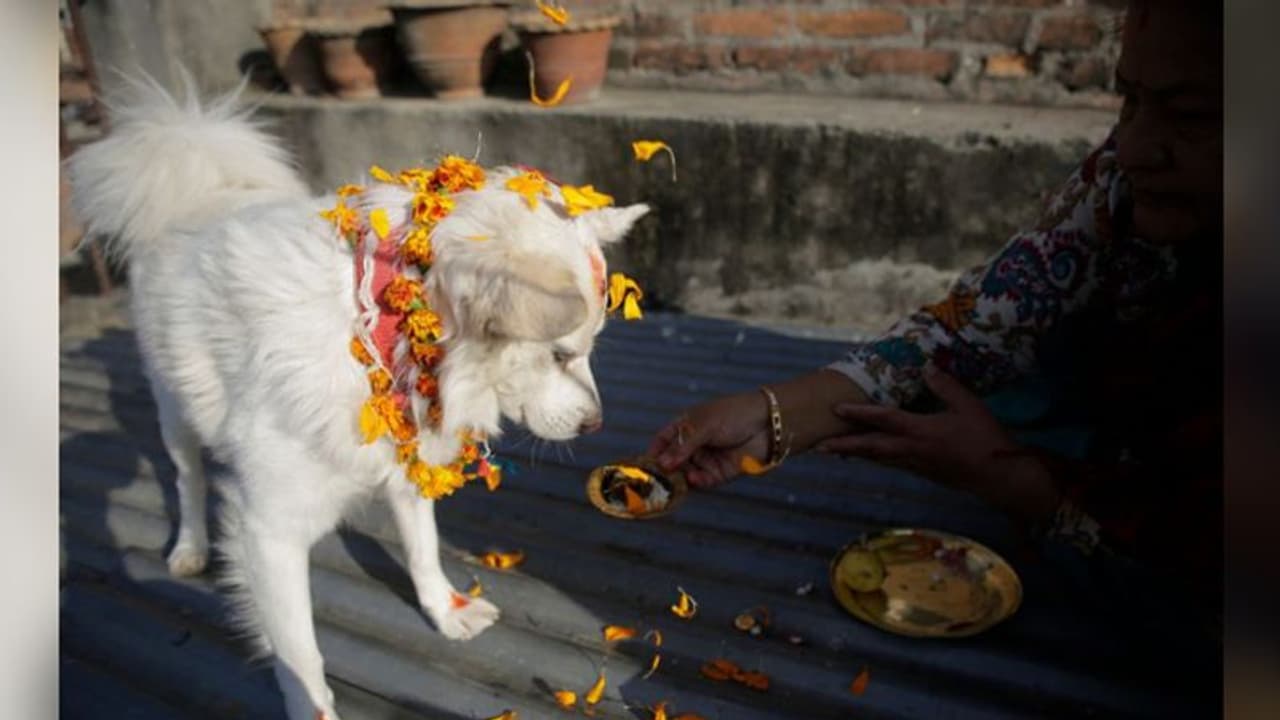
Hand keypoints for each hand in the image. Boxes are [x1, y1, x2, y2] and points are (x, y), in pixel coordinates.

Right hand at [648, 391, 769, 488]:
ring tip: (675, 481)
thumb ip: (683, 447)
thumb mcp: (704, 426)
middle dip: (665, 470)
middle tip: (655, 480)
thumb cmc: (733, 415)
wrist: (767, 423)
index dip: (654, 451)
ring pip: (686, 473)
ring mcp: (707, 459)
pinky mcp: (719, 473)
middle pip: (673, 461)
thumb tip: (662, 464)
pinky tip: (693, 479)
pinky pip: (703, 480)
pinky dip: (697, 481)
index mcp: (687, 427)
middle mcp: (694, 445)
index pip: (663, 440)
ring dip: (680, 478)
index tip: (644, 463)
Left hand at [820, 367, 1059, 521]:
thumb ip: (946, 386)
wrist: (1000, 476)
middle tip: (818, 446)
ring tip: (834, 451)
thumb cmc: (987, 438)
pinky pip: (892, 464)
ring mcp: (917, 465)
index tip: (837, 409)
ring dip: (856, 454)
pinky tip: (869, 456)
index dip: (859, 413)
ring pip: (879, 459)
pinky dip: (876, 459)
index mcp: (922, 432)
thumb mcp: (969, 406)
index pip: (884, 420)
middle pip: (871, 448)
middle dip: (844, 446)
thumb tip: (926, 367)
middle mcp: (913, 451)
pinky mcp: (924, 473)